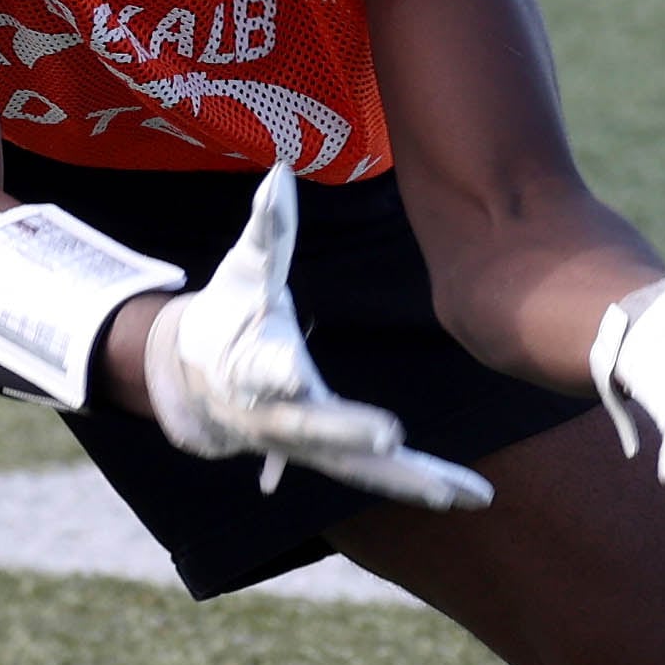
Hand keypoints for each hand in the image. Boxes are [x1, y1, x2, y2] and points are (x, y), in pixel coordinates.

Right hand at [142, 166, 492, 510]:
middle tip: (391, 438)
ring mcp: (305, 447)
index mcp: (253, 364)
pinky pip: (376, 477)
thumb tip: (280, 169)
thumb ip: (267, 227)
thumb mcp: (244, 269)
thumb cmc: (228, 313)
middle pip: (315, 430)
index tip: (293, 371)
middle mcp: (277, 416)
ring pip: (355, 469)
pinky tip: (469, 495)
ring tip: (462, 493)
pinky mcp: (331, 460)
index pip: (264, 367)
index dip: (277, 370)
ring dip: (408, 480)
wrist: (194, 384)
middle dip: (351, 433)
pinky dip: (419, 484)